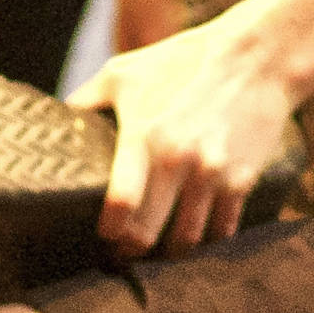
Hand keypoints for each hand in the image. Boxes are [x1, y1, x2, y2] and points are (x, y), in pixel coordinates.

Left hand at [70, 11, 292, 254]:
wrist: (257, 57)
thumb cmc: (184, 61)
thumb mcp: (124, 72)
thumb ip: (87, 99)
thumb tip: (56, 120)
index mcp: (143, 136)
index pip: (120, 202)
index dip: (108, 231)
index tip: (104, 237)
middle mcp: (176, 161)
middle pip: (147, 233)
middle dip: (131, 251)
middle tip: (123, 255)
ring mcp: (211, 174)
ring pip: (186, 240)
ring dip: (170, 252)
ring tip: (160, 253)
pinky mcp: (241, 181)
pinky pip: (223, 229)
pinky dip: (208, 240)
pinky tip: (198, 237)